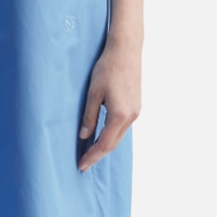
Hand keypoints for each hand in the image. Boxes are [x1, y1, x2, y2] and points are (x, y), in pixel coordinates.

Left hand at [77, 38, 141, 171]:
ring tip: (90, 153)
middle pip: (113, 143)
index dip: (92, 156)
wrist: (126, 50)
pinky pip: (123, 127)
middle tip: (83, 164)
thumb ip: (89, 117)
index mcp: (120, 114)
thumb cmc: (108, 68)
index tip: (81, 165)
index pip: (104, 144)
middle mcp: (131, 116)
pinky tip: (102, 136)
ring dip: (105, 146)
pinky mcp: (136, 106)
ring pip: (119, 136)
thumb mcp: (93, 93)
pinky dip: (112, 135)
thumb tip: (84, 136)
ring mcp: (136, 112)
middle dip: (98, 155)